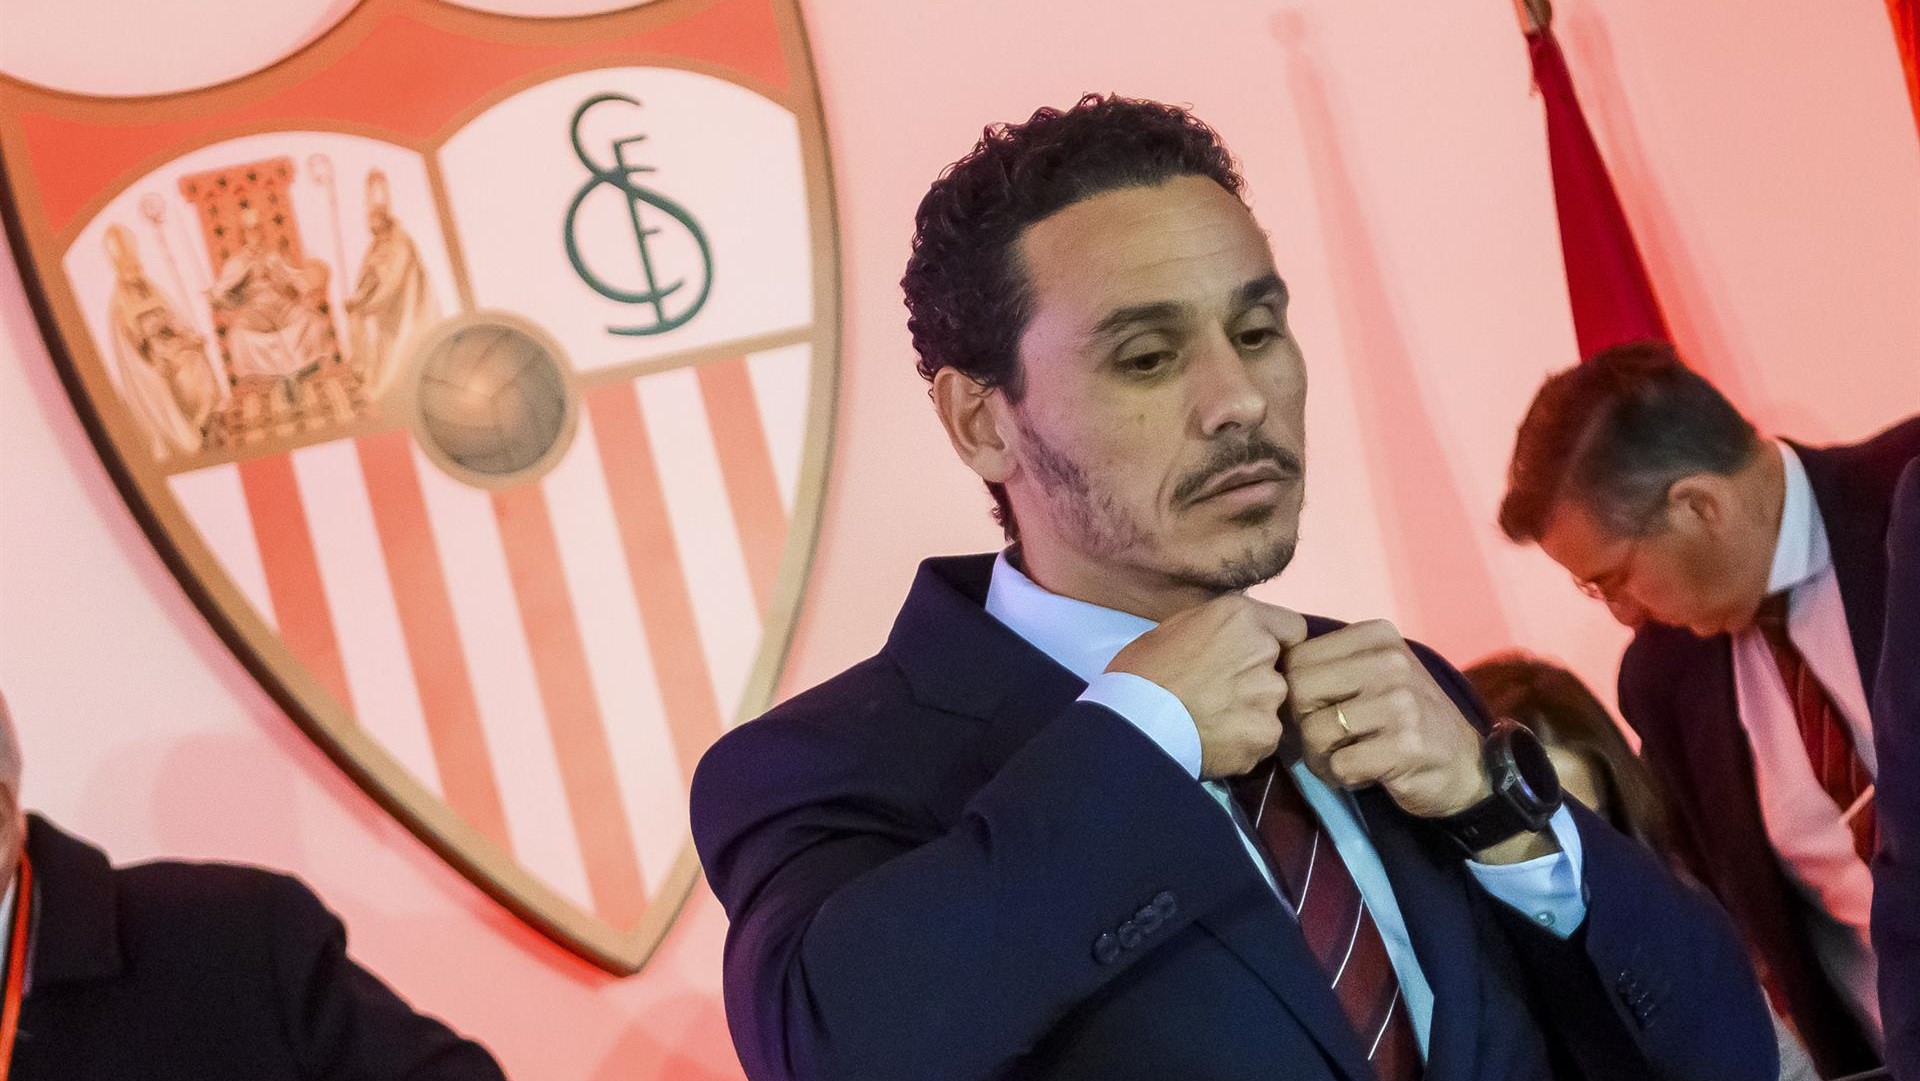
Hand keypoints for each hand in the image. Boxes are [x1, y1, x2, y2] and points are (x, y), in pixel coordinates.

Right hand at [1106, 596, 1307, 778]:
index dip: (1276, 643)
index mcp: (1242, 618)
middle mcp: (1265, 652)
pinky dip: (1244, 742)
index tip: (1253, 658)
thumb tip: (1230, 637)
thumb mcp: (1175, 628)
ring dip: (1251, 713)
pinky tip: (1215, 744)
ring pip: (1271, 706)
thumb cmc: (1142, 671)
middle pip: (1280, 669)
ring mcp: (1269, 697)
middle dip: (1258, 681)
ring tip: (1213, 723)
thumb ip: (1217, 629)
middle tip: (1221, 695)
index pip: (1292, 629)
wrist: (1134, 724)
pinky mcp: (1265, 736)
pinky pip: (1262, 738)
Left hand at [1282, 620, 1489, 818]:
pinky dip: (1342, 777)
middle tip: (1329, 740)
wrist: (1468, 767)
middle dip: (1303, 724)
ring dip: (1322, 757)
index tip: (1320, 709)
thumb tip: (1268, 674)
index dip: (1295, 692)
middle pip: (1299, 692)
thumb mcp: (1375, 675)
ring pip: (1315, 732)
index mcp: (1377, 636)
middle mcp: (1389, 662)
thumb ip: (1331, 666)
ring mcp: (1400, 704)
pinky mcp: (1404, 746)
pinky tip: (1364, 773)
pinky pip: (1339, 765)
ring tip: (1347, 757)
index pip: (1297, 657)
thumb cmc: (1408, 720)